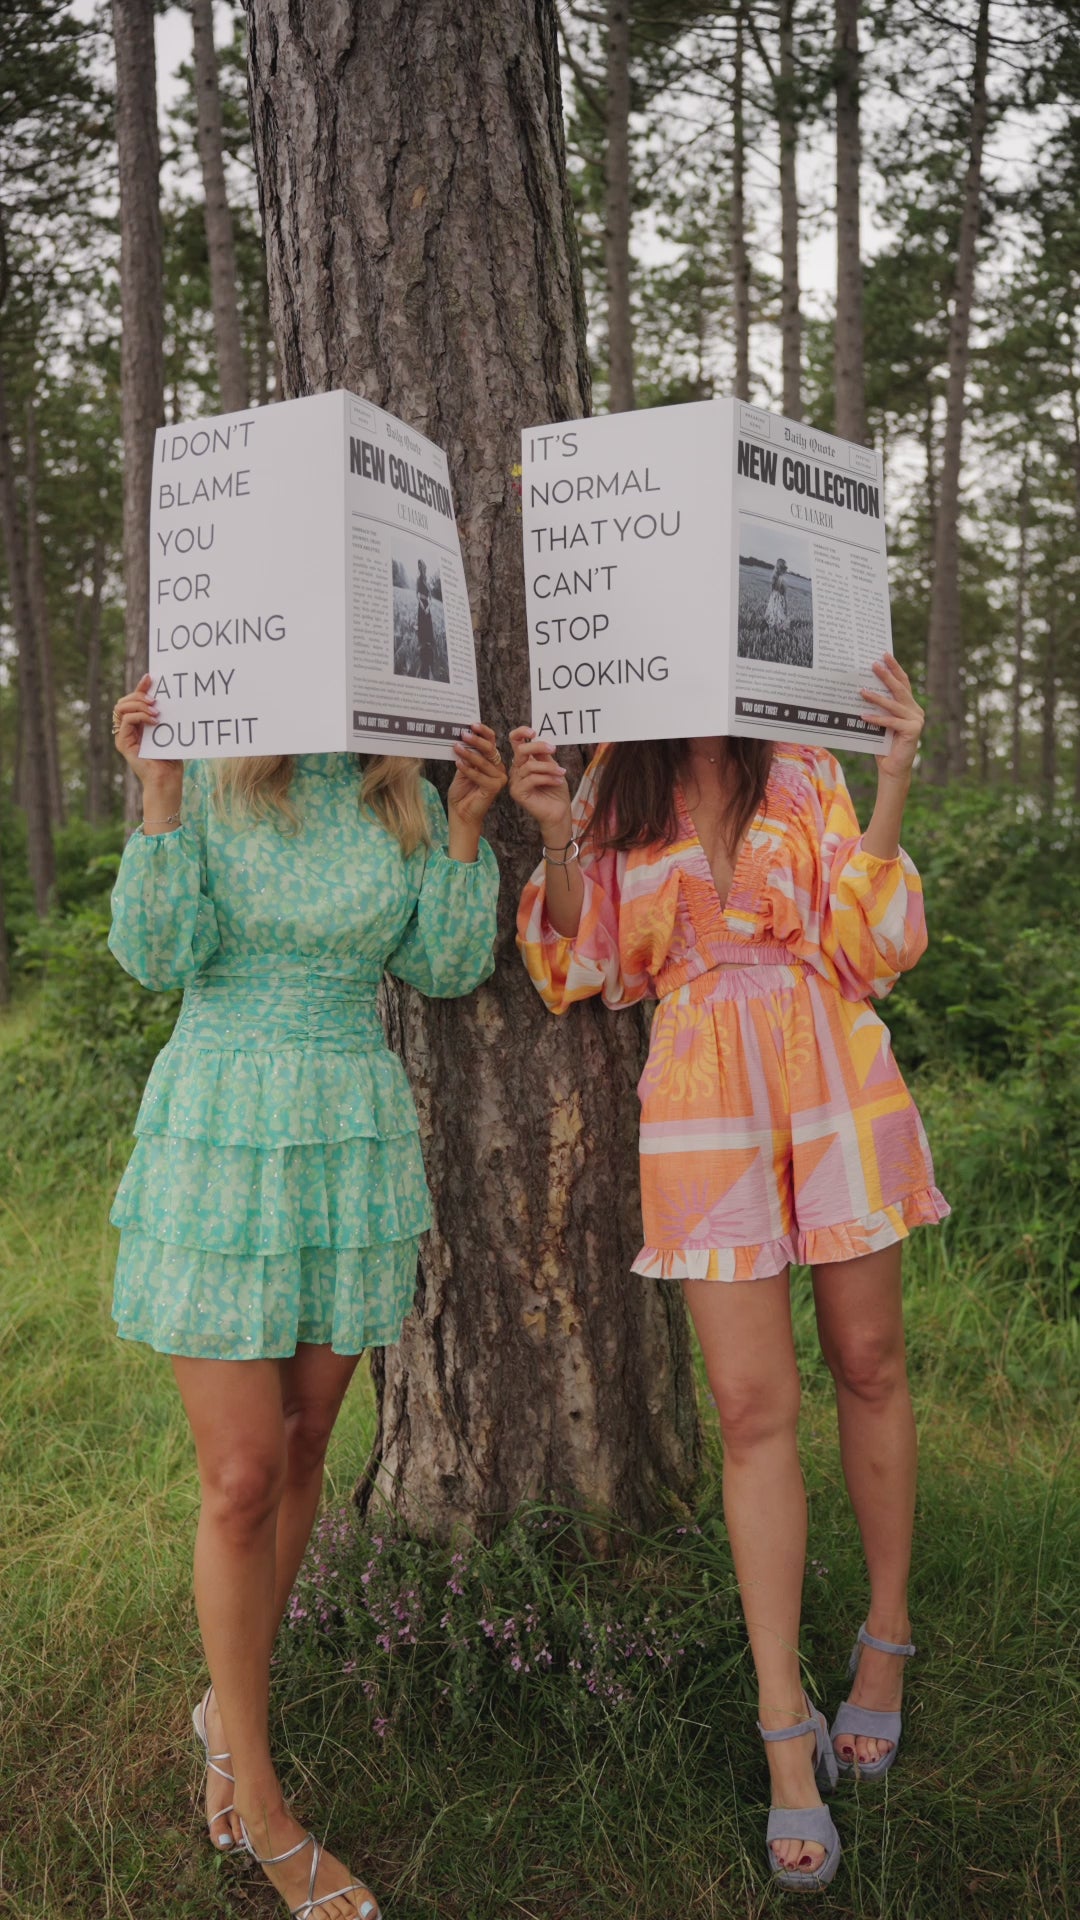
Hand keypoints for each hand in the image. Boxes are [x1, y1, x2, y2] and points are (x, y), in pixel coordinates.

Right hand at [112, 674, 181, 792]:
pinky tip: (154, 720)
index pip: (134, 700)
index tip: (150, 677)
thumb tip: (171, 695)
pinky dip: (139, 716)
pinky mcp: (123, 743)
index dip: (140, 687)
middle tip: (154, 699)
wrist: (167, 779)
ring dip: (139, 704)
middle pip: (124, 701)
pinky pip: (125, 720)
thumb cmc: (171, 758)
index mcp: (138, 724)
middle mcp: (128, 729)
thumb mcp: (169, 731)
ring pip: (121, 708)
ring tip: (155, 710)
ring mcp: (124, 736)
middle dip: (138, 695)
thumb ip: (165, 715)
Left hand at [448, 722, 506, 825]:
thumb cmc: (461, 792)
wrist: (460, 814)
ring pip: (484, 762)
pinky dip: (468, 769)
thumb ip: (466, 755)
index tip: (472, 724)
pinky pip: (480, 775)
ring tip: (456, 747)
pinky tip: (458, 763)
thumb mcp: (462, 769)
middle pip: (490, 750)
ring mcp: (498, 779)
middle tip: (463, 734)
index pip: (491, 742)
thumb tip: (463, 736)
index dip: (484, 732)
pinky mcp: (494, 788)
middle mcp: (498, 769)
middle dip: (476, 740)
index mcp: (493, 762)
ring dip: (469, 754)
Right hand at [507, 727, 572, 840]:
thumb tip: (540, 739)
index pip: (515, 742)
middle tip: (553, 749)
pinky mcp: (518, 793)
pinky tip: (558, 780)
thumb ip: (544, 755)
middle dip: (537, 747)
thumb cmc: (556, 791)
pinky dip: (547, 778)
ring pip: (529, 766)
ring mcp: (515, 782)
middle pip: (520, 751)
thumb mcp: (553, 768)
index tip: (534, 732)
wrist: (559, 812)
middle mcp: (516, 771)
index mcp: (523, 762)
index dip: (520, 733)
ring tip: (562, 773)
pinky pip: (531, 779)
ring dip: (549, 767)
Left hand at [861, 655, 923, 780]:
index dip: (895, 668)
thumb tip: (862, 688)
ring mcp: (916, 720)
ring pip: (893, 705)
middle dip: (886, 675)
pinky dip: (876, 719)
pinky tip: (863, 716)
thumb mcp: (880, 722)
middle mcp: (916, 711)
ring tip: (861, 690)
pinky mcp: (912, 731)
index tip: (885, 654)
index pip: (903, 683)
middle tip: (874, 664)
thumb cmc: (883, 746)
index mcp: (910, 706)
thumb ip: (879, 708)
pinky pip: (891, 722)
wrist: (892, 769)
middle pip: (900, 689)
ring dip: (876, 697)